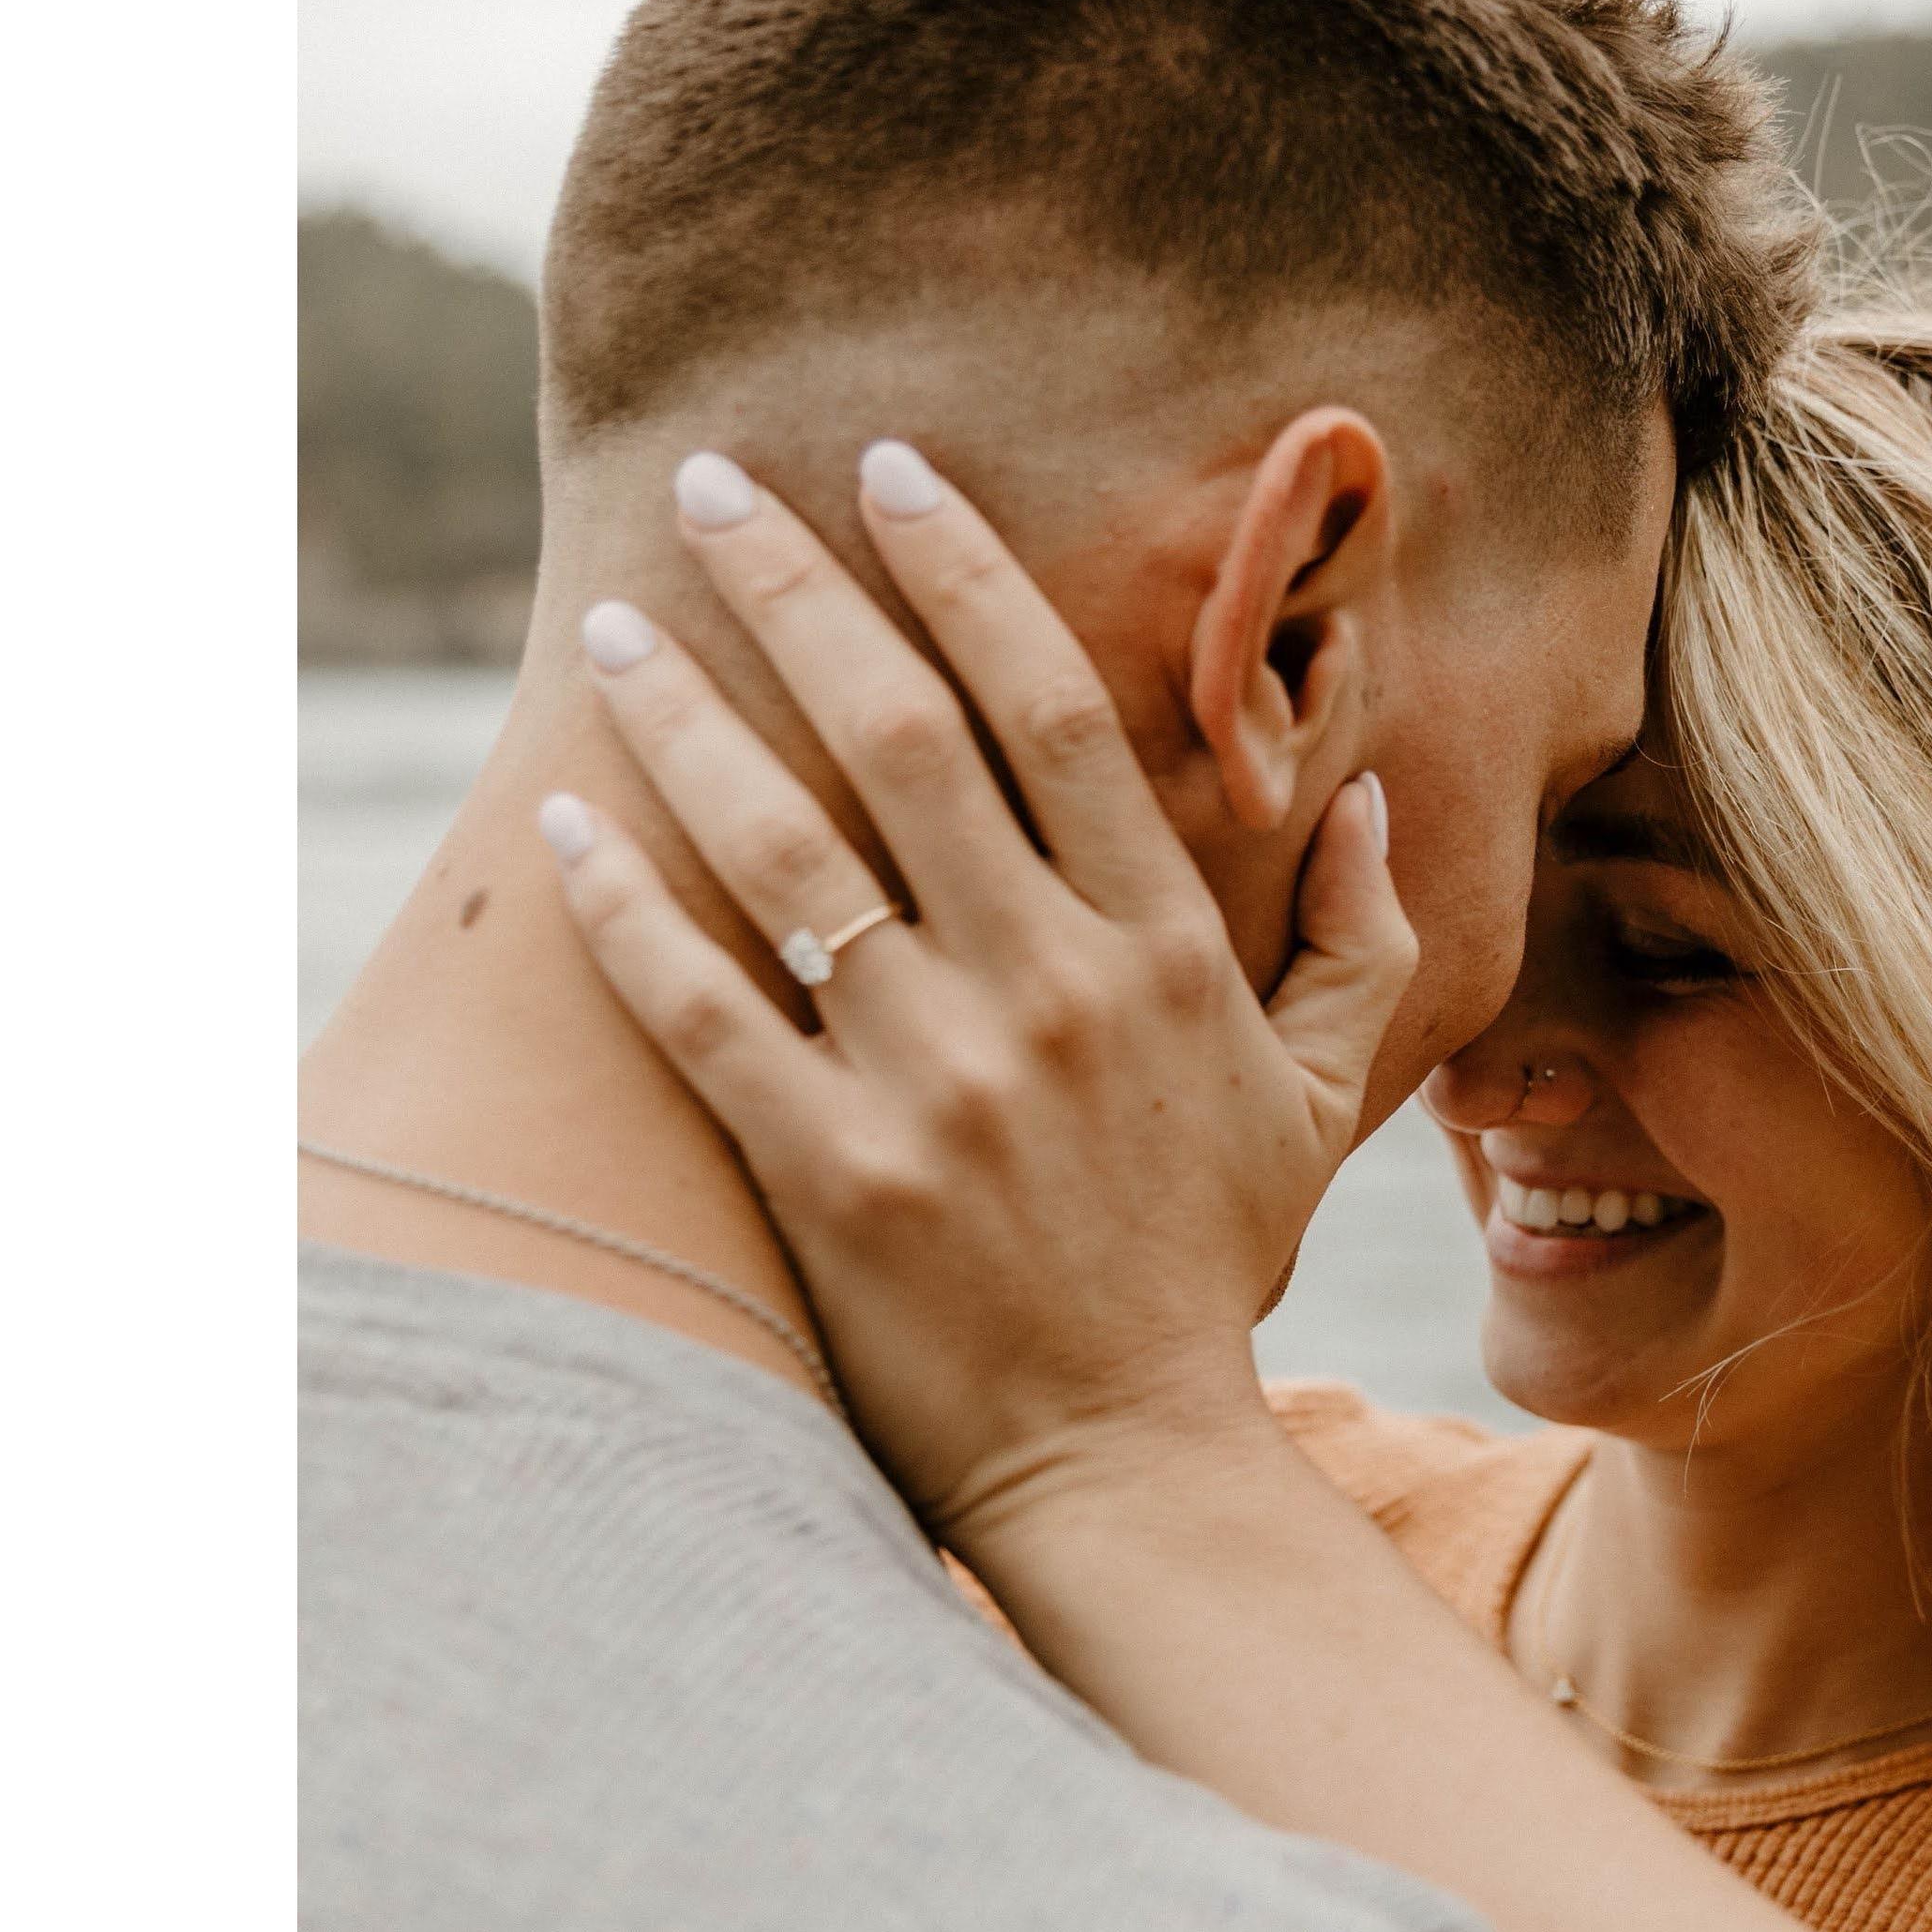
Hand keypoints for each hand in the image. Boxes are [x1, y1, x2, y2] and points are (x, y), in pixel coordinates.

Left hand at [539, 440, 1415, 1546]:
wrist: (1125, 1462)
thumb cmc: (1208, 1268)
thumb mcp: (1320, 1099)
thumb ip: (1358, 939)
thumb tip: (1366, 793)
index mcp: (1161, 952)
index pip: (1053, 707)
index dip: (965, 570)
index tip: (886, 469)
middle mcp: (1052, 993)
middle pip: (907, 735)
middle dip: (799, 590)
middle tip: (711, 488)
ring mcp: (938, 1084)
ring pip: (788, 850)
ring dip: (689, 718)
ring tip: (615, 627)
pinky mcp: (835, 1176)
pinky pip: (706, 1007)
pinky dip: (626, 908)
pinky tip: (565, 822)